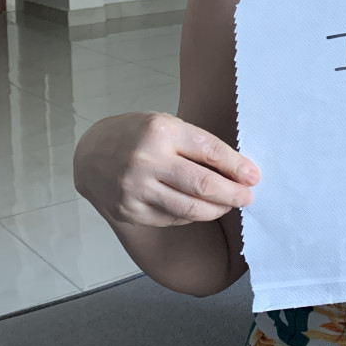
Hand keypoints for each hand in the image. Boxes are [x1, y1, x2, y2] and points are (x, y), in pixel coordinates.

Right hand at [73, 111, 260, 226]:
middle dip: (233, 193)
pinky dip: (192, 216)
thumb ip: (197, 145)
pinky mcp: (129, 211)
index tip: (254, 176)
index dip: (237, 167)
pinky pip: (172, 219)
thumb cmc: (137, 135)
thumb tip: (238, 170)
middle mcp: (147, 160)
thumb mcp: (167, 125)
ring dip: (217, 209)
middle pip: (203, 185)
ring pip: (189, 209)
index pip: (210, 152)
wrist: (91, 154)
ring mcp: (136, 189)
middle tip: (248, 196)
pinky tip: (201, 209)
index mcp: (161, 131)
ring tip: (229, 205)